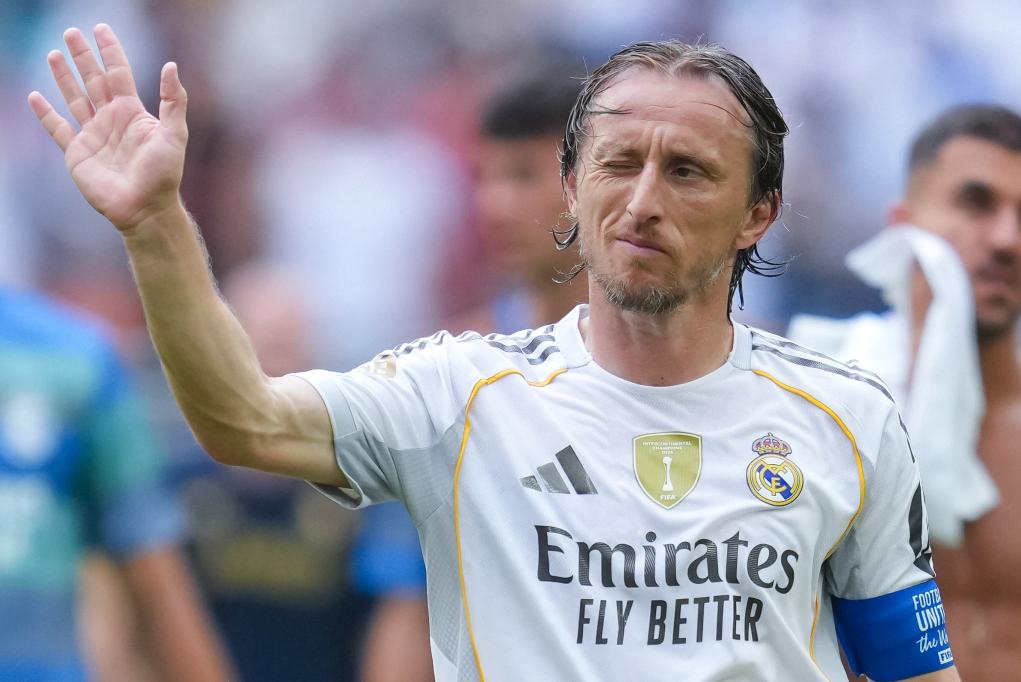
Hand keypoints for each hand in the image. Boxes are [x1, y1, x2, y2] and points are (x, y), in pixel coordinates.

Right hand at [28, 24, 187, 230]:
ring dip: (64, 77)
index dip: (110, 51)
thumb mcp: (174, 135)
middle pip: (94, 80)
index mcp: (133, 113)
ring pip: (75, 99)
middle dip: (83, 57)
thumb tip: (171, 66)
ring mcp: (93, 135)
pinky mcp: (78, 153)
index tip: (101, 29)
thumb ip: (173, 101)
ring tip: (54, 53)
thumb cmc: (164, 175)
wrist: (145, 208)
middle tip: (71, 32)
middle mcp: (111, 120)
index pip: (119, 73)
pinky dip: (46, 114)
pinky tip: (36, 97)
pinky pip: (58, 129)